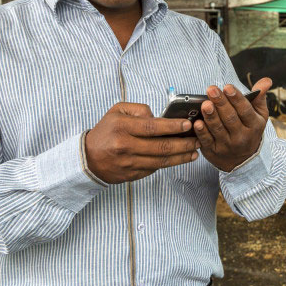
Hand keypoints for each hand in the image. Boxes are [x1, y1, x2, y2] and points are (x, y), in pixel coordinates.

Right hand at [84, 102, 200, 183]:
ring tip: (195, 151)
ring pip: (161, 161)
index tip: (188, 125)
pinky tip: (181, 158)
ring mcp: (129, 163)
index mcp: (122, 127)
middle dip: (184, 144)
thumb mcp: (117, 111)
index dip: (172, 127)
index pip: (152, 127)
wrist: (87, 158)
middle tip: (198, 139)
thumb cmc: (106, 131)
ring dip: (181, 156)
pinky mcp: (132, 175)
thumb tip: (159, 117)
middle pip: (161, 147)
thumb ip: (139, 110)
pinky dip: (170, 163)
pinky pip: (155, 168)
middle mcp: (125, 146)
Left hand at [194, 78, 271, 171]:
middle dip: (221, 103)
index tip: (228, 87)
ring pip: (218, 129)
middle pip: (230, 118)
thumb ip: (259, 97)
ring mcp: (227, 145)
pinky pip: (207, 141)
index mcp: (254, 125)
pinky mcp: (214, 151)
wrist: (243, 160)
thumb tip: (266, 80)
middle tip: (212, 90)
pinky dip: (202, 132)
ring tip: (205, 104)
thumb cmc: (250, 130)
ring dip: (211, 116)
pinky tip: (198, 122)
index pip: (245, 110)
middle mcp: (242, 137)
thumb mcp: (259, 115)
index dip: (236, 98)